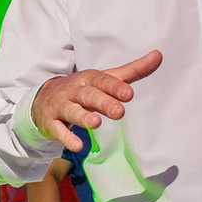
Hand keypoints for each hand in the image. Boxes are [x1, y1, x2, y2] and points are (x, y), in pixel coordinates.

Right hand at [31, 50, 162, 151]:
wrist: (42, 99)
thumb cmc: (81, 89)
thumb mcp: (104, 78)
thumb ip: (132, 70)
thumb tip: (158, 56)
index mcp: (89, 79)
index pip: (102, 80)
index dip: (114, 87)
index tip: (128, 94)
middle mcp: (74, 90)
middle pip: (89, 95)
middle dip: (103, 102)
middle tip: (119, 112)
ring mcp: (61, 106)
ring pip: (72, 111)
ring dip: (83, 117)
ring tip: (96, 123)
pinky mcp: (51, 122)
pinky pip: (58, 130)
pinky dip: (67, 138)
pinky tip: (78, 145)